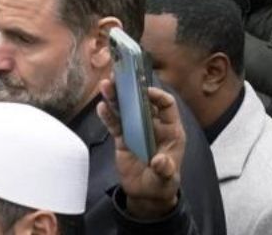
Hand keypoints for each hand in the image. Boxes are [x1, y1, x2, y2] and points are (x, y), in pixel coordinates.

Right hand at [96, 77, 184, 219]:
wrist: (147, 195)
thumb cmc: (163, 182)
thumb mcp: (166, 177)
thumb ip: (164, 169)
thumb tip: (159, 162)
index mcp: (170, 130)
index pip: (166, 106)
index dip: (158, 97)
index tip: (146, 91)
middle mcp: (153, 126)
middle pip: (142, 102)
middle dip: (132, 89)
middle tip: (120, 77)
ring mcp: (136, 131)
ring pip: (126, 110)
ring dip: (116, 97)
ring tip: (106, 85)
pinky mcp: (123, 139)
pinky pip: (115, 124)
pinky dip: (108, 116)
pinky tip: (101, 106)